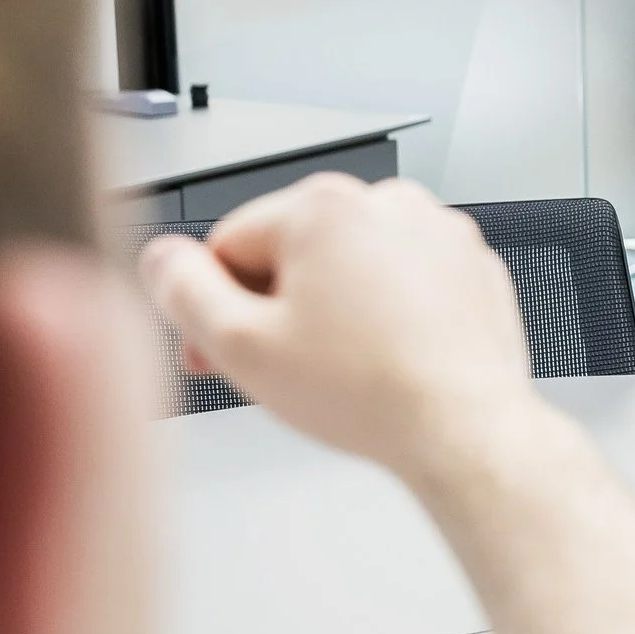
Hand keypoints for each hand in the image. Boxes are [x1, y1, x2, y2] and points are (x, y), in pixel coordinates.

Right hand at [140, 175, 536, 478]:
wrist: (466, 430)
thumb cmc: (372, 393)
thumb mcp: (241, 346)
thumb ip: (183, 292)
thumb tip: (163, 260)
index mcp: (324, 207)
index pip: (229, 244)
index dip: (213, 306)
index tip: (218, 348)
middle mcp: (388, 203)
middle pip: (294, 252)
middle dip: (274, 309)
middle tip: (276, 369)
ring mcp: (438, 233)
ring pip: (352, 268)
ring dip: (333, 311)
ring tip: (341, 370)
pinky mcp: (471, 268)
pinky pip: (406, 285)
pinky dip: (389, 317)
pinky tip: (384, 363)